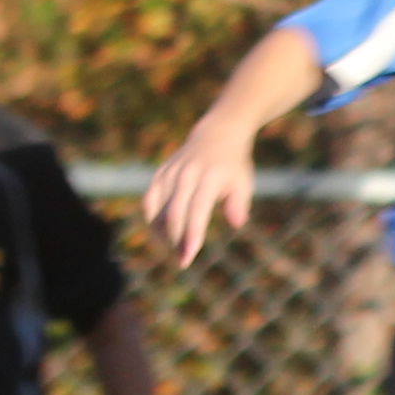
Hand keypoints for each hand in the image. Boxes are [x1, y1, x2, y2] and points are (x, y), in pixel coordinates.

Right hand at [141, 117, 258, 268]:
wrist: (218, 134)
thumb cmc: (234, 165)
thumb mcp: (243, 183)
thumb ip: (239, 204)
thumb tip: (236, 224)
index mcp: (210, 177)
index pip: (197, 211)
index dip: (191, 236)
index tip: (187, 258)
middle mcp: (187, 174)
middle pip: (175, 214)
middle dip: (176, 241)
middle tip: (182, 260)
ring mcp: (171, 172)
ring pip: (159, 210)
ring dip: (163, 233)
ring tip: (174, 247)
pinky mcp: (161, 173)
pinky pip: (150, 201)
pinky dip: (153, 219)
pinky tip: (162, 232)